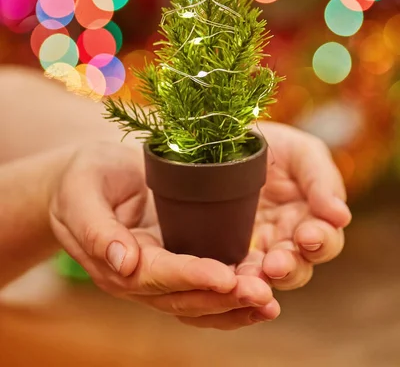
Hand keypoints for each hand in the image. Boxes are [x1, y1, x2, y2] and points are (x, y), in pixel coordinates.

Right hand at [49, 141, 278, 328]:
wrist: (86, 181)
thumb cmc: (80, 181)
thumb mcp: (80, 195)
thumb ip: (96, 229)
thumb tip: (122, 262)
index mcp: (115, 263)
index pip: (156, 276)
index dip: (191, 277)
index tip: (226, 276)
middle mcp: (140, 277)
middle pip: (184, 298)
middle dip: (224, 298)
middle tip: (262, 293)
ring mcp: (160, 272)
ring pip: (199, 302)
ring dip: (235, 306)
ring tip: (269, 303)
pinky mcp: (176, 259)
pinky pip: (205, 287)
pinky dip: (232, 295)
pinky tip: (260, 295)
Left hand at [236, 122, 351, 290]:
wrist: (225, 140)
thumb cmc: (271, 145)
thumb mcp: (301, 152)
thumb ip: (322, 179)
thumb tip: (341, 216)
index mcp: (312, 217)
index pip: (326, 240)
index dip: (320, 242)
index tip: (308, 236)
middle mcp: (287, 238)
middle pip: (298, 267)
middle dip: (290, 268)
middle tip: (276, 264)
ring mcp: (257, 246)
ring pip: (266, 276)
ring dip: (261, 280)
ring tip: (251, 277)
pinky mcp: (228, 249)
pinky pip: (234, 271)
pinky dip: (234, 278)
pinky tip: (229, 278)